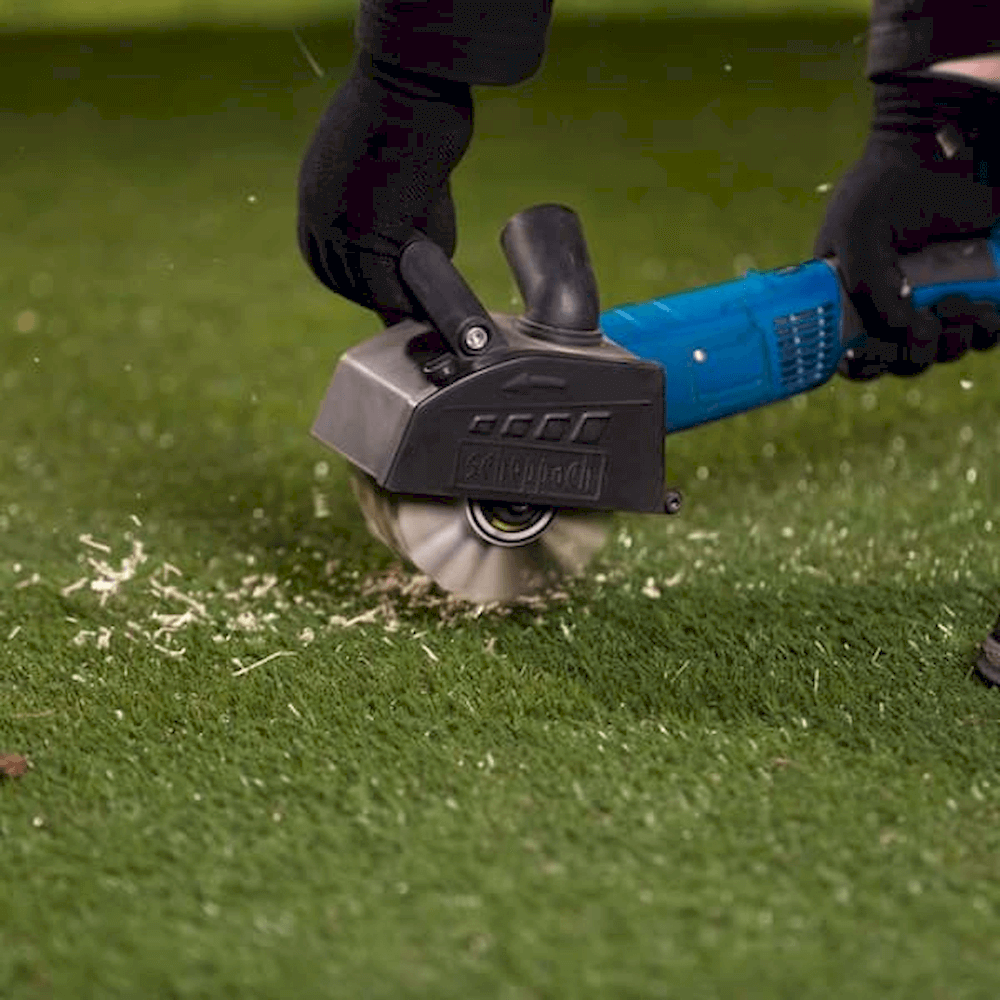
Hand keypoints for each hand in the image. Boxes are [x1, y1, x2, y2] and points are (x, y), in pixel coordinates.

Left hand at [297, 52, 473, 326]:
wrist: (411, 83)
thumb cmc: (411, 108)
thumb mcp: (387, 163)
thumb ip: (391, 206)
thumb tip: (417, 247)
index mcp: (315, 193)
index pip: (321, 255)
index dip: (351, 277)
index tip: (376, 287)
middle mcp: (317, 213)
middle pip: (336, 277)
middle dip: (368, 293)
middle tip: (401, 305)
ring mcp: (338, 226)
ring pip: (360, 287)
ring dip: (388, 302)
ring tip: (418, 304)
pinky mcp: (366, 235)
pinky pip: (383, 289)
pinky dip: (403, 304)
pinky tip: (425, 305)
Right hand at [814, 72, 999, 378]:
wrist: (954, 144)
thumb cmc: (894, 182)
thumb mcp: (858, 232)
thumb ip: (869, 288)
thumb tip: (909, 334)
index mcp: (851, 294)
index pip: (852, 352)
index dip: (865, 364)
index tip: (877, 353)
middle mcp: (891, 301)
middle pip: (899, 359)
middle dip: (915, 354)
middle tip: (931, 324)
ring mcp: (935, 297)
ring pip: (941, 351)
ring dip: (953, 345)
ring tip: (963, 309)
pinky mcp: (976, 289)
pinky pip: (981, 333)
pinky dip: (986, 332)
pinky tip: (987, 315)